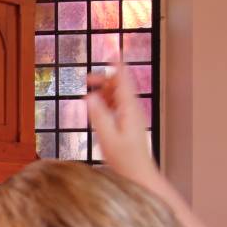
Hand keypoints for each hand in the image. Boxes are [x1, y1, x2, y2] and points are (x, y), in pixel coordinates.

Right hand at [84, 58, 156, 185]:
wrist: (139, 175)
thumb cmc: (125, 160)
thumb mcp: (108, 138)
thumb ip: (98, 116)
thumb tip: (89, 97)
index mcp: (130, 109)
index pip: (124, 80)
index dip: (118, 64)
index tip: (112, 50)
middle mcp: (133, 110)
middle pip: (119, 85)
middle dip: (104, 79)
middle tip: (86, 78)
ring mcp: (132, 117)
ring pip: (118, 95)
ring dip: (103, 91)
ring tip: (87, 95)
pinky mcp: (129, 124)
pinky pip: (117, 106)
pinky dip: (106, 103)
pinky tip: (96, 108)